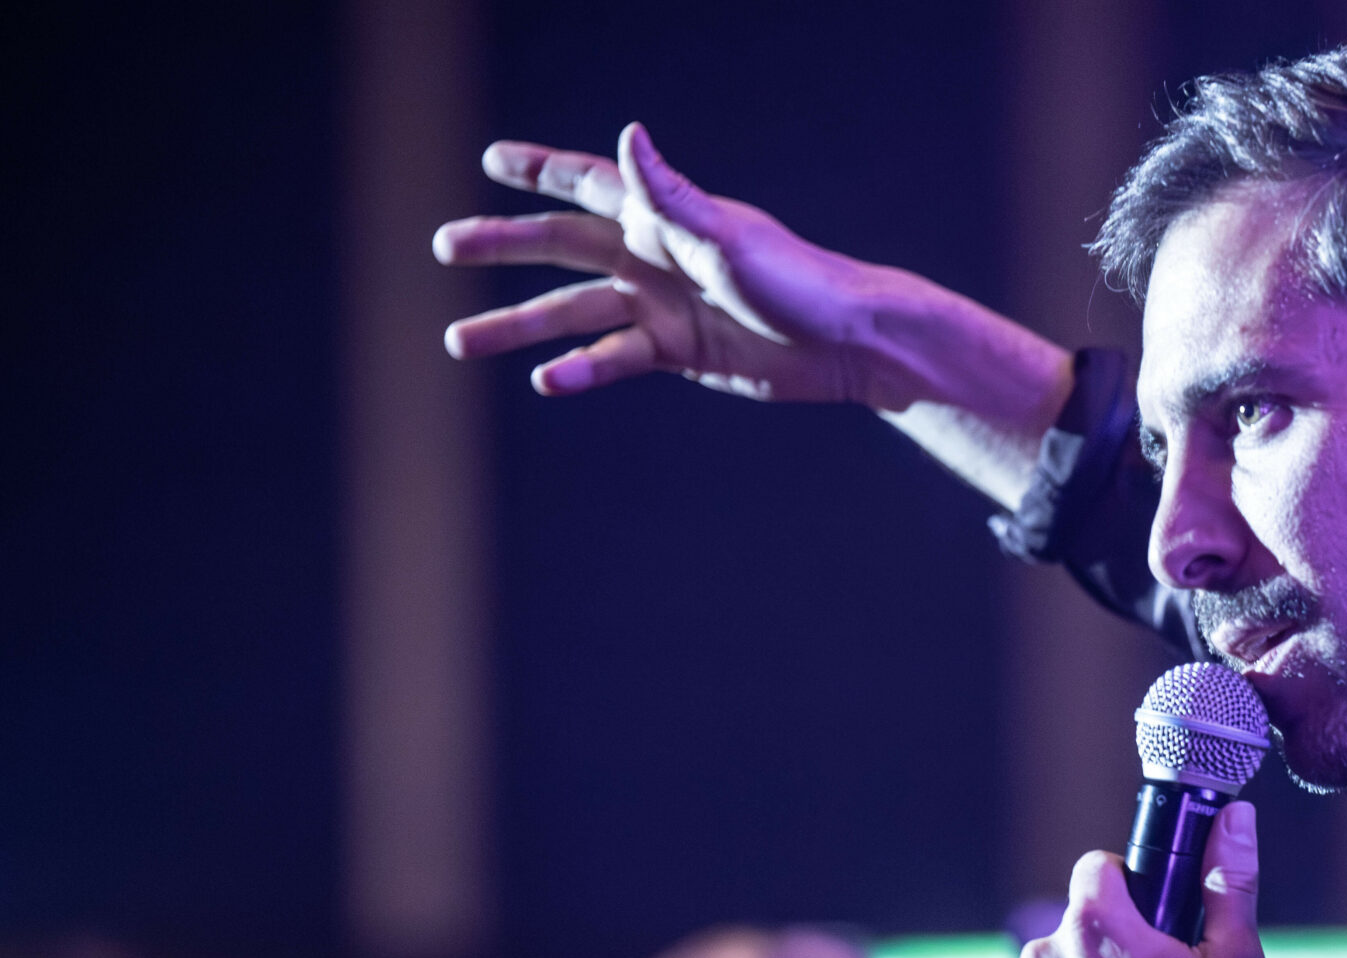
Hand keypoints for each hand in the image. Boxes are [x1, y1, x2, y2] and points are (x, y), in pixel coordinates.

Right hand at [433, 124, 1070, 499]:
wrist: (846, 344)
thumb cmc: (796, 280)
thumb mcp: (727, 238)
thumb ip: (669, 195)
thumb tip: (628, 131)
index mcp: (661, 216)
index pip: (586, 183)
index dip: (537, 169)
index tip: (489, 159)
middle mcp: (652, 255)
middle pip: (560, 247)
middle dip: (503, 245)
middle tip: (444, 246)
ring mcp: (661, 305)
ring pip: (573, 311)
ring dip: (518, 324)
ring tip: (461, 341)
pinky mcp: (676, 351)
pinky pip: (613, 360)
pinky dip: (580, 371)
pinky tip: (545, 383)